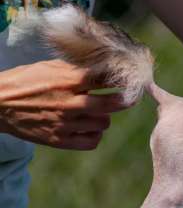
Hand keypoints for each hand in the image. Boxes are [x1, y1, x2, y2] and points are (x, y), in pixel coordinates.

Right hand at [0, 60, 130, 149]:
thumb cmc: (26, 80)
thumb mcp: (51, 66)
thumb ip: (78, 68)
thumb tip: (106, 66)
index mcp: (69, 80)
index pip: (108, 79)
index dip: (123, 80)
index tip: (131, 81)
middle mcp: (70, 102)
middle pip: (112, 104)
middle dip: (124, 100)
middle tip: (127, 99)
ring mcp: (64, 123)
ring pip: (104, 123)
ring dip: (105, 118)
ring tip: (98, 113)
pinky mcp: (58, 140)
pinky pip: (91, 142)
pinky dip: (95, 135)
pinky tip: (90, 129)